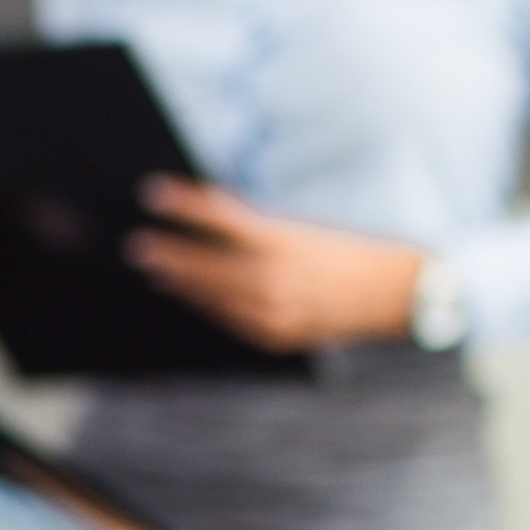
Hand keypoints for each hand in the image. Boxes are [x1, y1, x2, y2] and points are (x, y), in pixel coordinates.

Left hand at [124, 178, 429, 350]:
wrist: (390, 294)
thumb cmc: (343, 252)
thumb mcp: (300, 229)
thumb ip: (255, 226)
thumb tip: (210, 214)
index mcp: (280, 243)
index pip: (219, 218)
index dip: (184, 205)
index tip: (153, 192)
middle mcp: (272, 280)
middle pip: (206, 265)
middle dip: (171, 254)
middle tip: (139, 245)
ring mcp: (272, 313)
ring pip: (213, 297)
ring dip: (184, 283)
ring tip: (158, 270)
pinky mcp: (276, 336)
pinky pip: (232, 319)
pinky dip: (211, 305)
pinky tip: (193, 294)